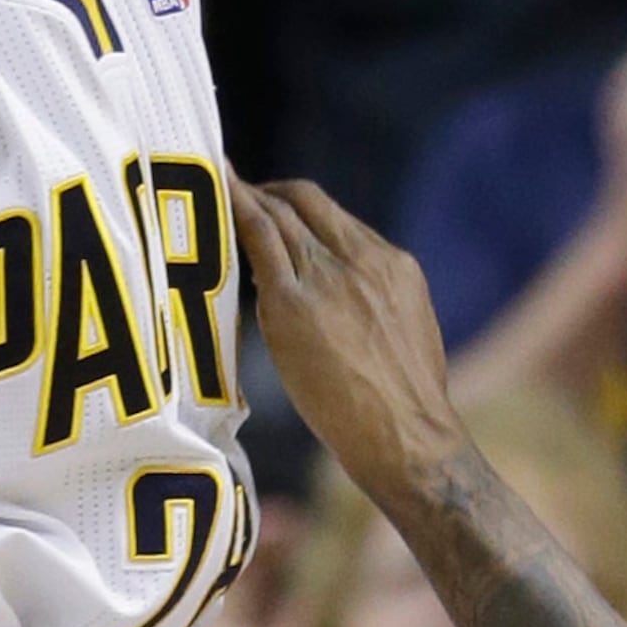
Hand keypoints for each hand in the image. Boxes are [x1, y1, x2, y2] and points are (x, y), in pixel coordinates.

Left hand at [238, 173, 465, 504]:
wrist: (409, 437)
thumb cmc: (407, 409)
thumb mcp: (407, 336)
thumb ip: (374, 306)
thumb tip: (344, 310)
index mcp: (395, 266)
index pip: (338, 220)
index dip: (302, 209)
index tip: (278, 211)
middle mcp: (363, 259)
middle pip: (307, 202)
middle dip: (270, 193)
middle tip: (238, 196)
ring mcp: (328, 277)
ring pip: (279, 214)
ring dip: (246, 197)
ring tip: (216, 190)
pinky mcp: (293, 302)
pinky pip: (259, 237)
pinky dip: (236, 208)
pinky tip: (217, 197)